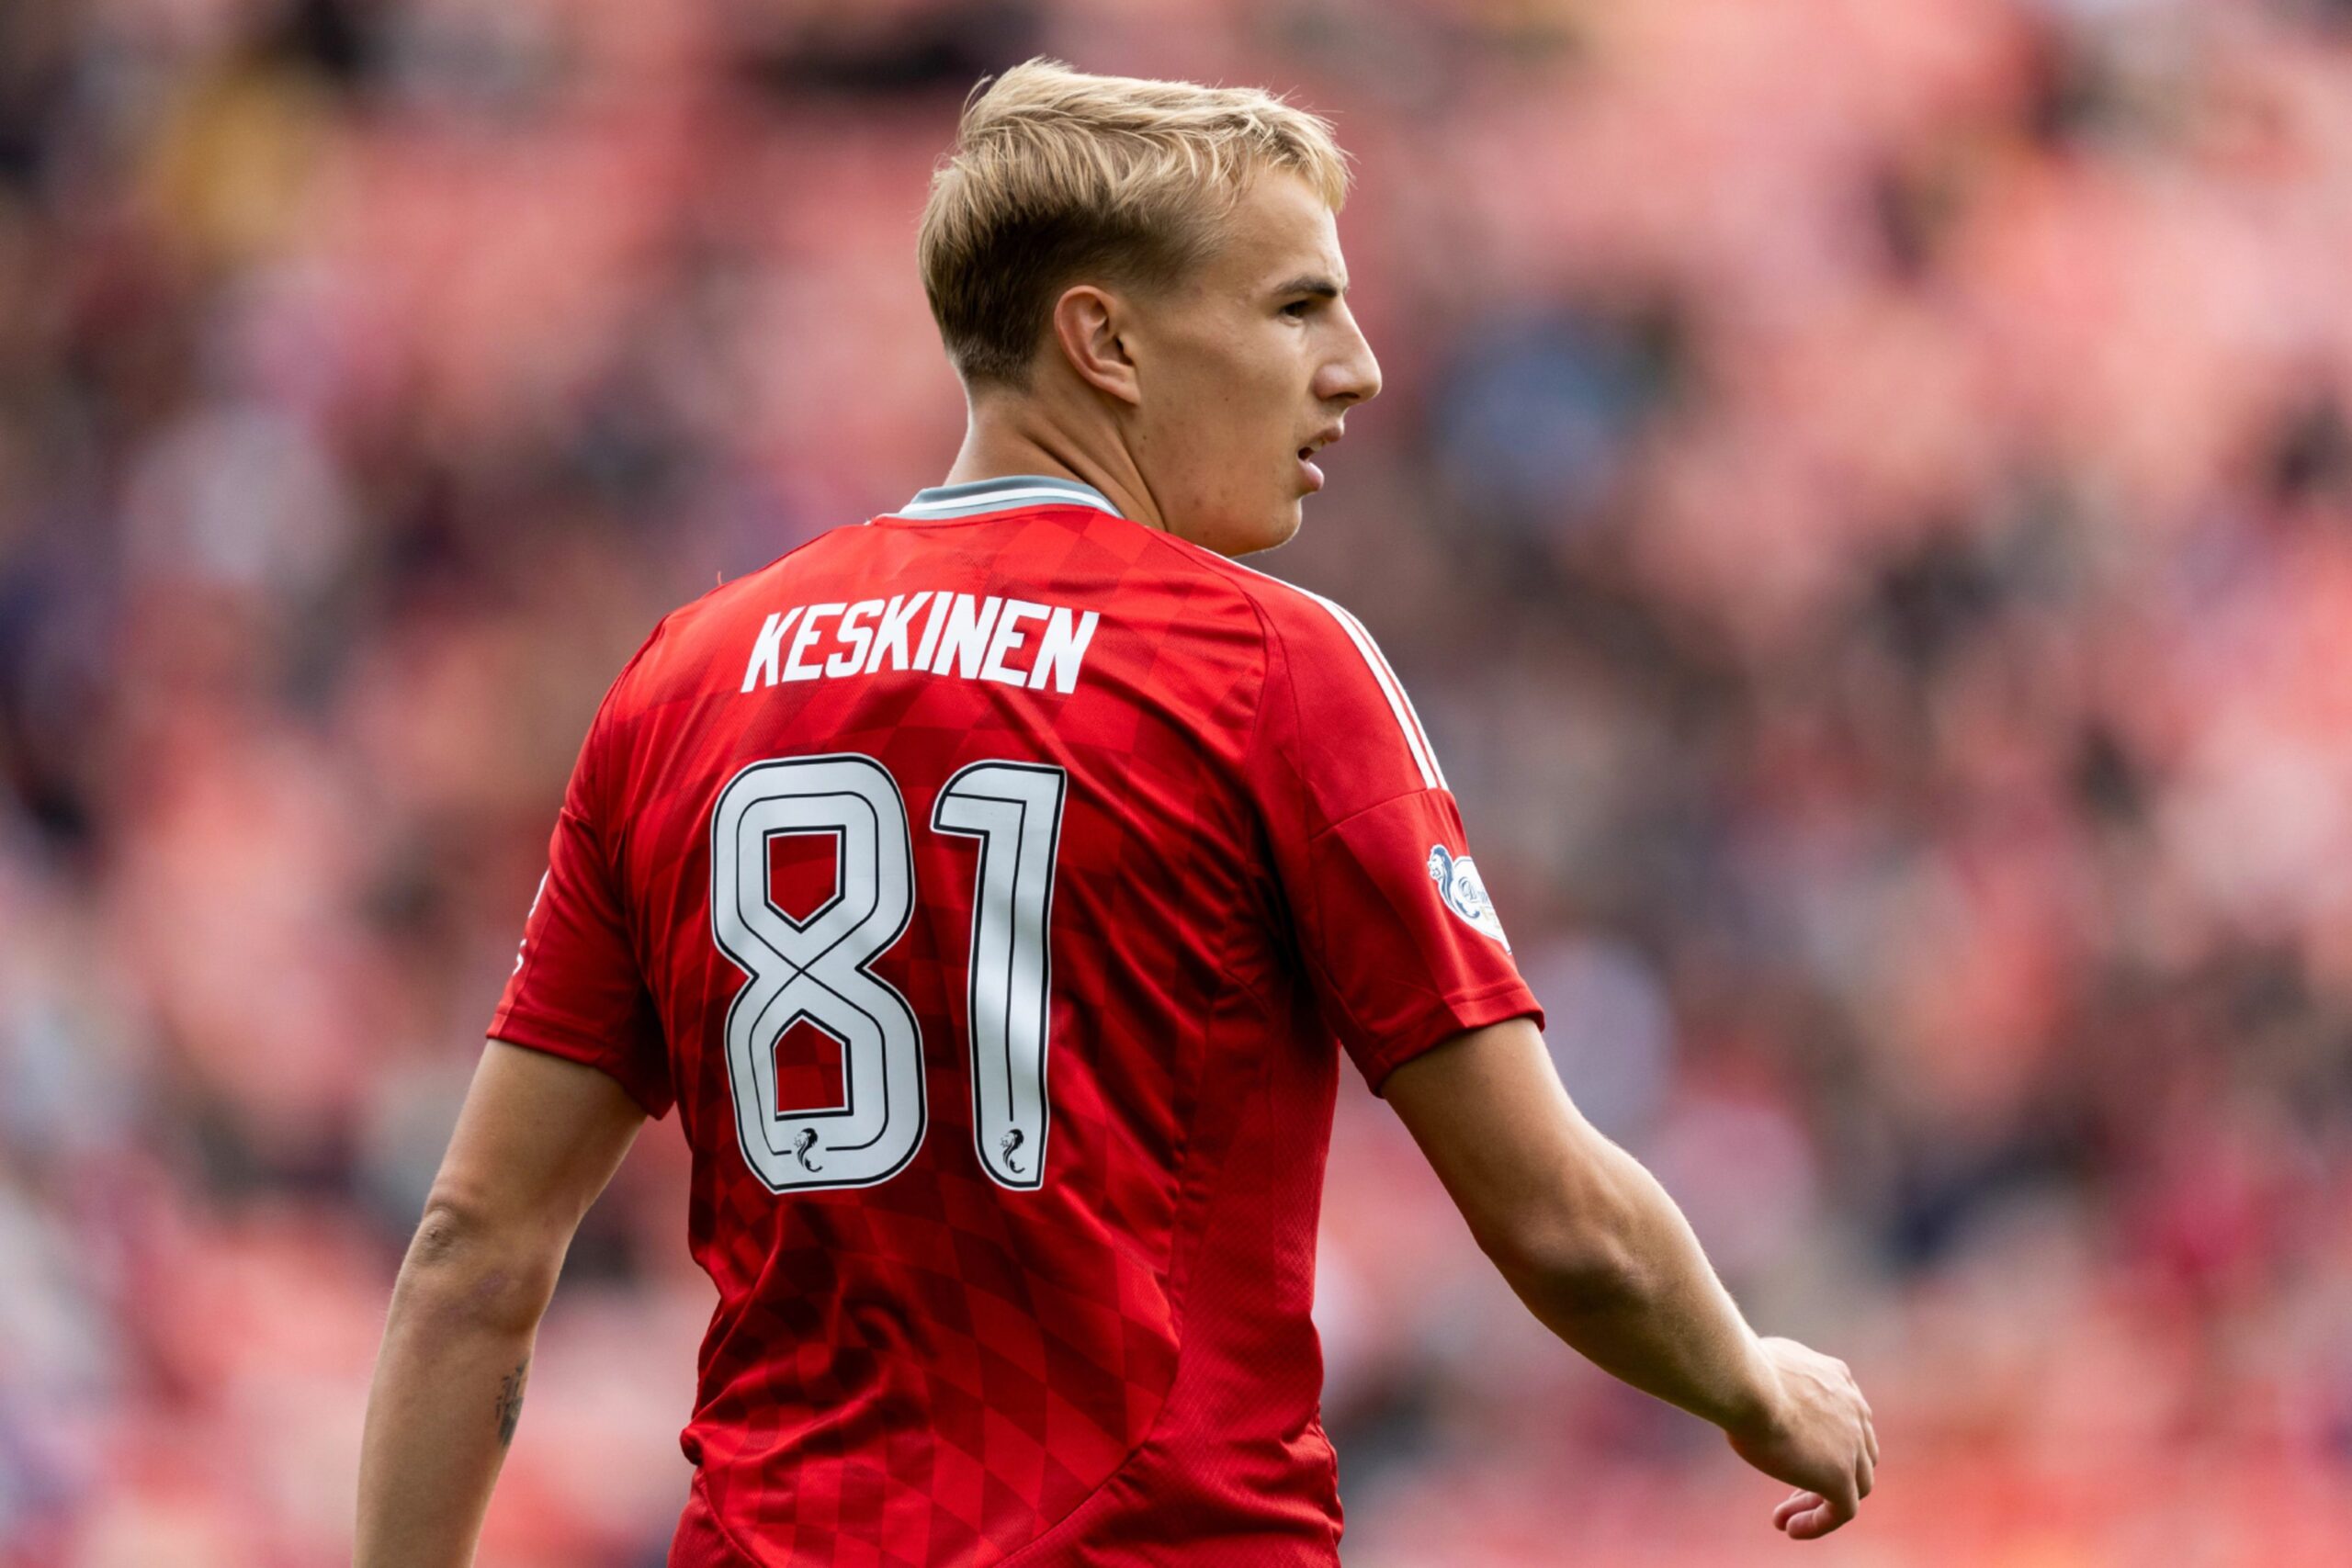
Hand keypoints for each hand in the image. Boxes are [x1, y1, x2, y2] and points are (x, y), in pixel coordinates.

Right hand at [1724, 1336, 1876, 1540]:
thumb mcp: (1758, 1362)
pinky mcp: (1840, 1475)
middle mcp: (1853, 1408)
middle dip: (1826, 1471)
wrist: (1745, 1383)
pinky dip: (1819, 1522)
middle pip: (1857, 1451)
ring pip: (1853, 1485)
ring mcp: (1852, 1444)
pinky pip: (1842, 1510)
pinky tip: (1790, 1528)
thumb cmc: (1737, 1370)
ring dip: (1818, 1502)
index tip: (1789, 1451)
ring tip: (1786, 1519)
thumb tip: (1747, 1378)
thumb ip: (1767, 1375)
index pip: (1845, 1416)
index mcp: (1836, 1377)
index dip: (1821, 1439)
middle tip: (1794, 1488)